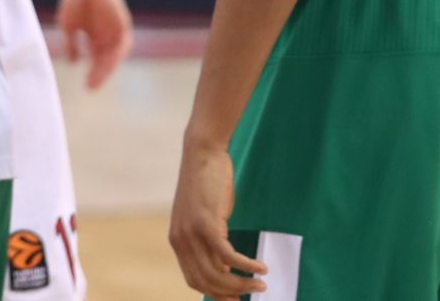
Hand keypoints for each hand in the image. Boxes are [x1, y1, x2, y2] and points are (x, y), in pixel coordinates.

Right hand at [56, 0, 132, 89]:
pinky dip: (118, 53)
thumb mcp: (69, 26)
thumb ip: (72, 44)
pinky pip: (124, 43)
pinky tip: (109, 62)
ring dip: (108, 67)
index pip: (96, 61)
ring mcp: (115, 30)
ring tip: (98, 78)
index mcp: (95, 38)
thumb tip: (72, 62)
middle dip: (99, 75)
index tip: (86, 88)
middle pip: (106, 61)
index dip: (93, 74)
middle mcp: (106, 36)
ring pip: (115, 55)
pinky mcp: (123, 22)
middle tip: (91, 87)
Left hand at [169, 141, 264, 297]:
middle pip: (206, 282)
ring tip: (261, 285)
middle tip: (253, 294)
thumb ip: (207, 240)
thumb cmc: (207, 185)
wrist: (201, 153)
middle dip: (231, 294)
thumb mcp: (202, 217)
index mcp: (178, 241)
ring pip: (218, 274)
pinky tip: (261, 268)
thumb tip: (225, 264)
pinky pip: (229, 257)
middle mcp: (181, 241)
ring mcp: (192, 234)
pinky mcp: (207, 224)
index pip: (194, 280)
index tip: (235, 299)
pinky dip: (247, 267)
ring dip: (242, 285)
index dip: (216, 294)